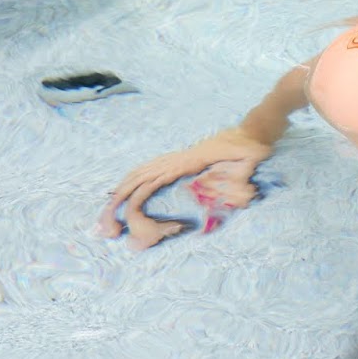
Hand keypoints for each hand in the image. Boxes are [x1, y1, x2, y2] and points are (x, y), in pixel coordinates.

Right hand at [96, 128, 272, 248]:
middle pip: (137, 178)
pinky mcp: (181, 158)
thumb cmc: (250, 149)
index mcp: (187, 163)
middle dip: (117, 200)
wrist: (253, 132)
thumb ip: (240, 176)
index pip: (150, 183)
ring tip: (108, 210)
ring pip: (139, 172)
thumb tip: (230, 190)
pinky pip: (150, 167)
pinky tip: (127, 189)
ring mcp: (177, 157)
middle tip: (105, 226)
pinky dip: (133, 179)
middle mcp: (177, 160)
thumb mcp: (248, 162)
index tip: (120, 216)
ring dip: (121, 189)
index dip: (133, 200)